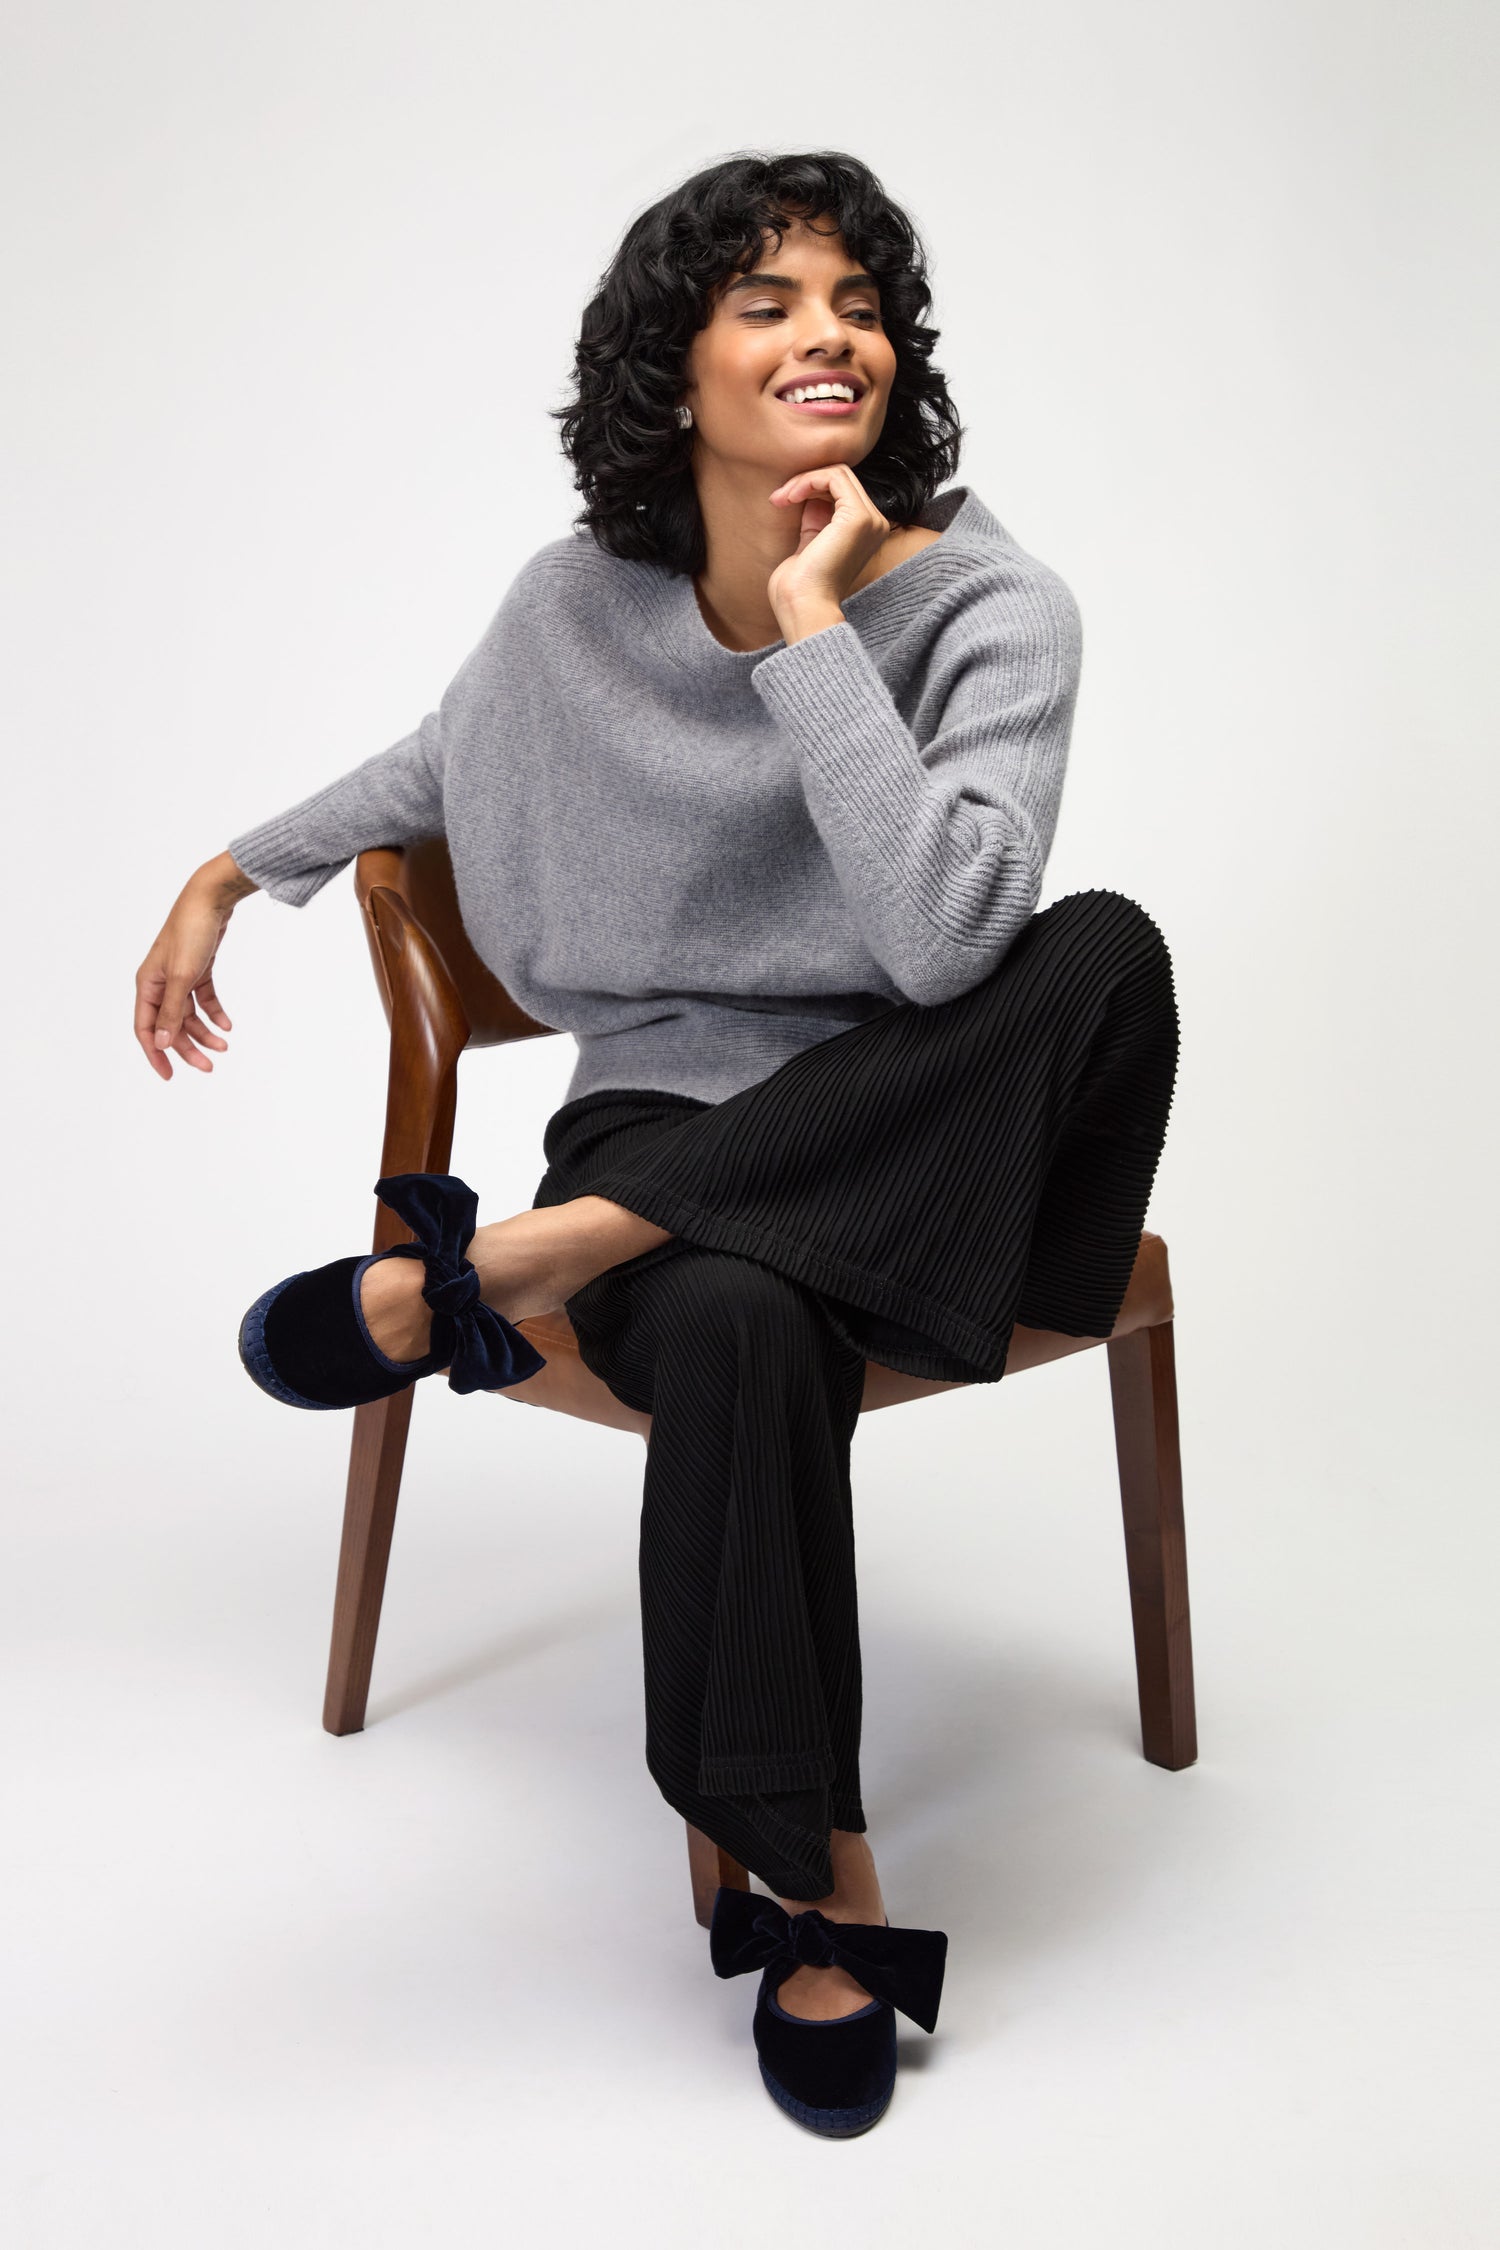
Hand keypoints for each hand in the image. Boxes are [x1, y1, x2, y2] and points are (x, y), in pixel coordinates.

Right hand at [134, 851, 256, 1080]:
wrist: (211, 899)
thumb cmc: (191, 932)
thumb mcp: (182, 976)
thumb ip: (172, 1012)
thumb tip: (159, 1043)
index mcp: (147, 984)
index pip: (145, 1028)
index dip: (155, 1054)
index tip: (170, 1076)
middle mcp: (159, 982)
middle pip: (169, 1025)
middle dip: (188, 1047)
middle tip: (209, 1067)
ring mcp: (178, 976)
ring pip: (188, 1015)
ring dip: (204, 1032)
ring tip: (225, 1046)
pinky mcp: (197, 969)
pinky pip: (203, 999)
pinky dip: (214, 1012)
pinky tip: (227, 1024)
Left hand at [766, 464, 890, 643]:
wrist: (804, 607)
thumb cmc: (801, 586)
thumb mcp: (809, 543)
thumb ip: (815, 518)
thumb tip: (807, 491)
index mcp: (866, 531)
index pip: (841, 489)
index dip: (810, 487)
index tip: (781, 502)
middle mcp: (875, 523)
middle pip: (841, 477)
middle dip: (805, 481)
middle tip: (778, 499)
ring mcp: (870, 520)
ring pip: (838, 473)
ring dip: (804, 480)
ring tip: (781, 499)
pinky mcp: (858, 517)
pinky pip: (833, 477)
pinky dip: (808, 481)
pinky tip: (789, 497)